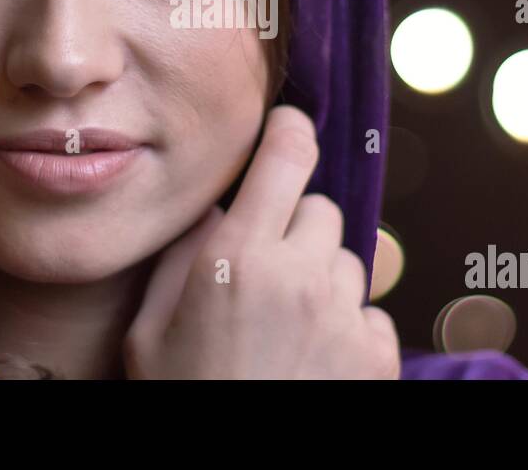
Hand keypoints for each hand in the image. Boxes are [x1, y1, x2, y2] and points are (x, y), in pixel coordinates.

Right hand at [123, 105, 400, 378]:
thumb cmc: (181, 398)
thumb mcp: (151, 329)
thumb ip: (182, 256)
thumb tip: (216, 209)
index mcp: (237, 258)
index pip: (287, 155)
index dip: (291, 130)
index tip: (289, 128)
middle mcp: (300, 276)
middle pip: (320, 208)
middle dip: (296, 226)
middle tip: (266, 267)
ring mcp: (344, 317)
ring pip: (349, 260)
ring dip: (323, 278)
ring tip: (285, 326)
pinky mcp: (377, 356)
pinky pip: (372, 313)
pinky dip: (349, 326)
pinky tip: (313, 357)